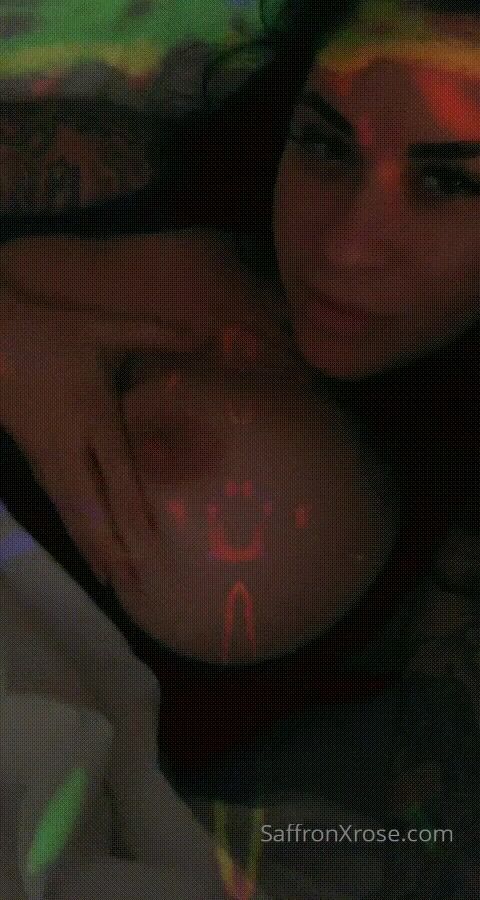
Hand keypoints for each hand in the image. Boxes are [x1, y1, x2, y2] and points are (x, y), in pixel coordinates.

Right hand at [0, 303, 197, 583]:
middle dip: (109, 546)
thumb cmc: (52, 333)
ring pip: (69, 510)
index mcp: (92, 413)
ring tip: (113, 580)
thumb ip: (156, 331)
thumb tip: (205, 332)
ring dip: (90, 546)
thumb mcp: (103, 326)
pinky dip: (73, 530)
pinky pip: (57, 503)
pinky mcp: (34, 460)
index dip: (130, 508)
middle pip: (88, 505)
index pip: (115, 470)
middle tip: (133, 582)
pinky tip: (86, 548)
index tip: (149, 541)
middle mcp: (69, 445)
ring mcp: (47, 456)